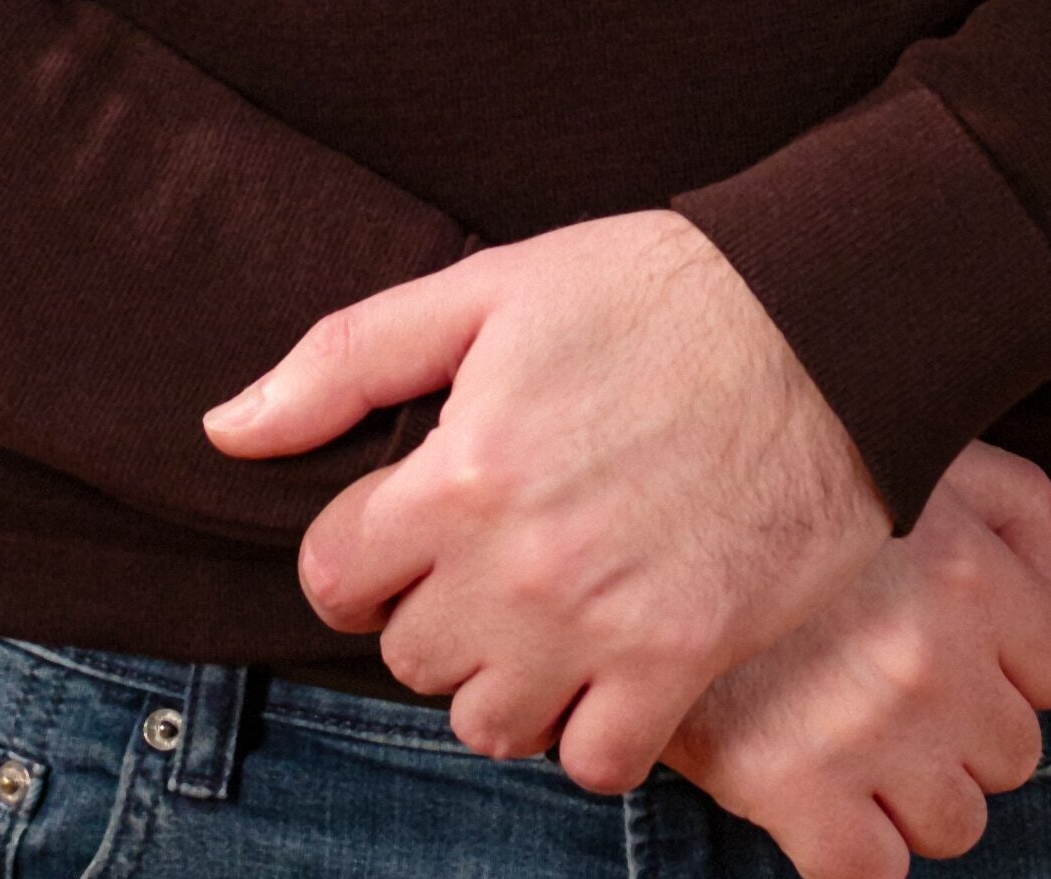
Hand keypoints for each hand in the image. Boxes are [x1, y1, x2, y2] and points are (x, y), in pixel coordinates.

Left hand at [203, 209, 890, 791]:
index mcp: (460, 470)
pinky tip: (610, 660)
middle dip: (432, 610)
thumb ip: (346, 361)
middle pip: (409, 658)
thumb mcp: (487, 288)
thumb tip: (227, 431)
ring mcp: (604, 626)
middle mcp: (519, 567)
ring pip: (489, 725)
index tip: (404, 524)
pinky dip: (592, 728)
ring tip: (542, 612)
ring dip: (503, 680)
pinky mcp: (685, 662)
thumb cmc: (652, 289)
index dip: (358, 552)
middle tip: (487, 554)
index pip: (333, 577)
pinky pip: (595, 762)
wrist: (822, 323)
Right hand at [660, 440, 1050, 878]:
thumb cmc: (794, 478)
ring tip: (851, 726)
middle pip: (1013, 754)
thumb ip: (1022, 519)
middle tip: (889, 680)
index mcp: (971, 571)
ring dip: (912, 791)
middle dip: (962, 727)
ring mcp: (864, 732)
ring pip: (955, 824)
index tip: (955, 643)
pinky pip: (870, 873)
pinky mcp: (790, 790)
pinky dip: (852, 847)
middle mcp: (930, 658)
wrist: (640, 513)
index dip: (1010, 661)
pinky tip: (819, 787)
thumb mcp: (927, 457)